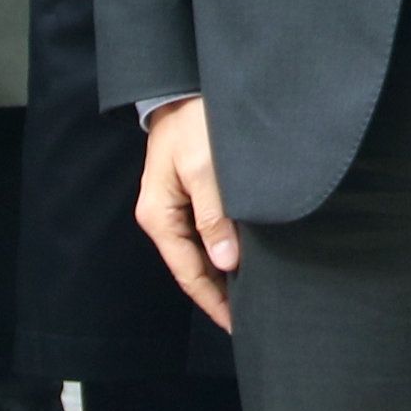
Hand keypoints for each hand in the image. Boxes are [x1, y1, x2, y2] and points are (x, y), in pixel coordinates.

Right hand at [135, 100, 238, 332]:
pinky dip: (224, 250)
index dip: (214, 301)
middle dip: (220, 294)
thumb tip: (225, 262)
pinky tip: (243, 259)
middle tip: (252, 317)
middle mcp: (163, 217)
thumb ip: (214, 215)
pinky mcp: (189, 194)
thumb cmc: (192, 123)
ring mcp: (175, 207)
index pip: (188, 273)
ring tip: (251, 296)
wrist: (183, 87)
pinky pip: (206, 233)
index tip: (238, 324)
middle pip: (192, 267)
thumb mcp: (204, 168)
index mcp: (158, 216)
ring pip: (200, 252)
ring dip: (223, 273)